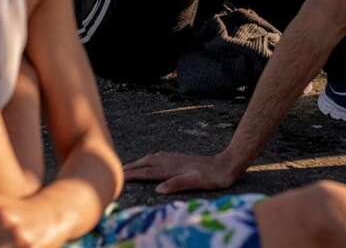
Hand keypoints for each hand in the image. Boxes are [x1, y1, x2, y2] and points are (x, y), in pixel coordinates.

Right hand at [124, 152, 238, 193]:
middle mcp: (172, 161)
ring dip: (140, 162)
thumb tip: (158, 189)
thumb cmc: (212, 176)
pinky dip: (151, 158)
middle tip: (118, 171)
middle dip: (132, 167)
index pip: (147, 172)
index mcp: (172, 169)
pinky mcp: (182, 158)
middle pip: (147, 162)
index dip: (133, 175)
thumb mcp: (196, 182)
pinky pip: (161, 157)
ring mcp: (177, 158)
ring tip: (131, 165)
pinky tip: (154, 160)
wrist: (226, 165)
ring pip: (153, 158)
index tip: (119, 177)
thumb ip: (177, 184)